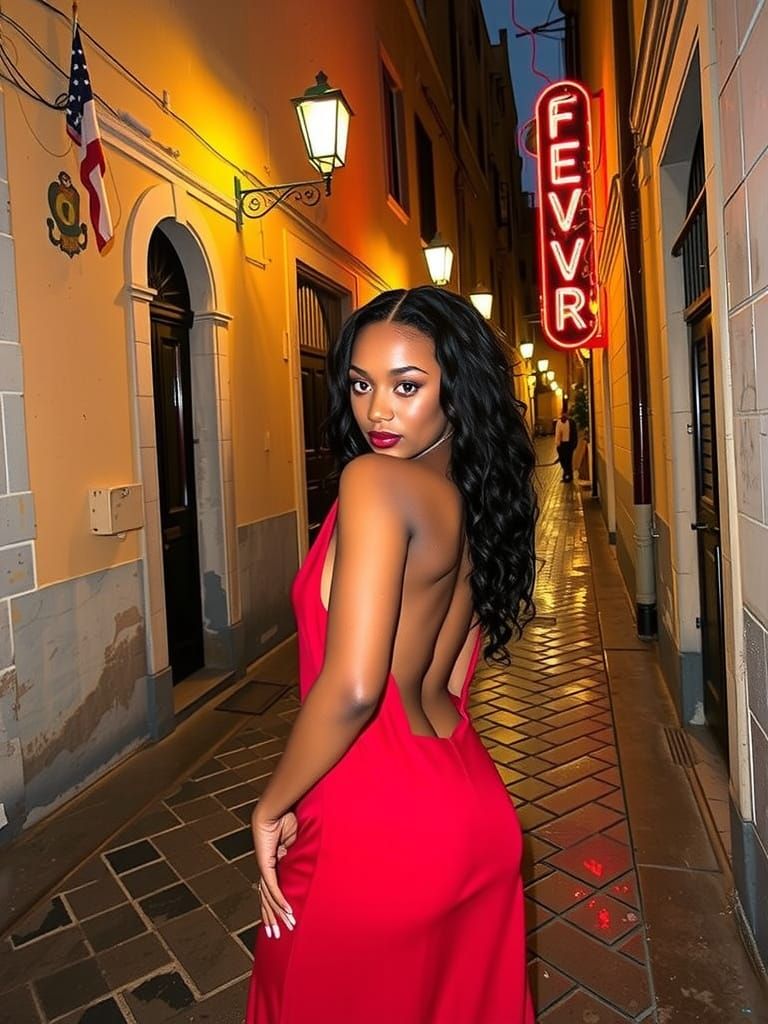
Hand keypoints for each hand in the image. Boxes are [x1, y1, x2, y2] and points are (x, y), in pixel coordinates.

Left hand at [251, 809, 297, 938]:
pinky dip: (280, 900)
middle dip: (271, 918)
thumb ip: (303, 856)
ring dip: (278, 914)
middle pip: (266, 899)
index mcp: (274, 864)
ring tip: (286, 928)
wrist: (275, 807)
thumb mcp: (300, 843)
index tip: (282, 921)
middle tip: (277, 936)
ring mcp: (264, 867)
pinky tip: (286, 911)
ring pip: (269, 897)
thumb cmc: (288, 819)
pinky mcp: (266, 863)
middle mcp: (266, 869)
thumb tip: (317, 863)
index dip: (276, 907)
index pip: (272, 891)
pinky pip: (273, 887)